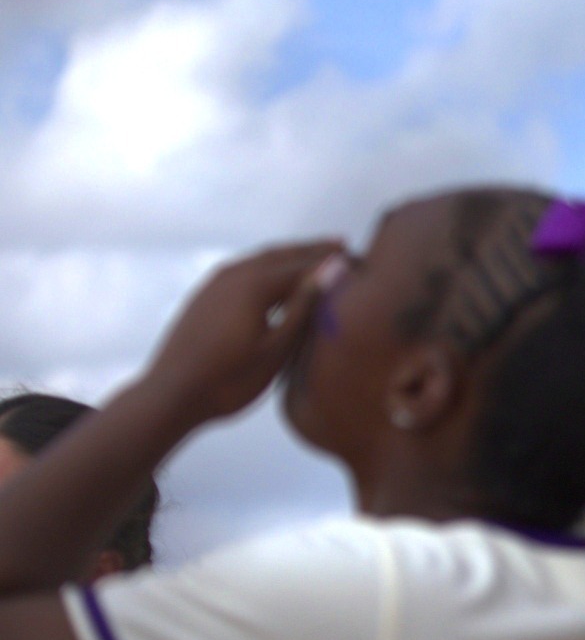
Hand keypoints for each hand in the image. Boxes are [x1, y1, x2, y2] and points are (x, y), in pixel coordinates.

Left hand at [141, 241, 343, 421]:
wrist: (171, 393)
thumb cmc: (230, 379)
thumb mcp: (276, 349)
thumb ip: (304, 307)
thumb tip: (333, 270)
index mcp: (254, 284)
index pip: (303, 266)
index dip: (331, 262)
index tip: (358, 258)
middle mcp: (234, 273)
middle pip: (280, 255)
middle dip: (310, 250)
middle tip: (340, 245)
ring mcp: (215, 282)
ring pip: (259, 260)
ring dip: (288, 257)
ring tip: (312, 258)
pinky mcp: (205, 295)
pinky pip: (244, 271)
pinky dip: (267, 268)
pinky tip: (274, 280)